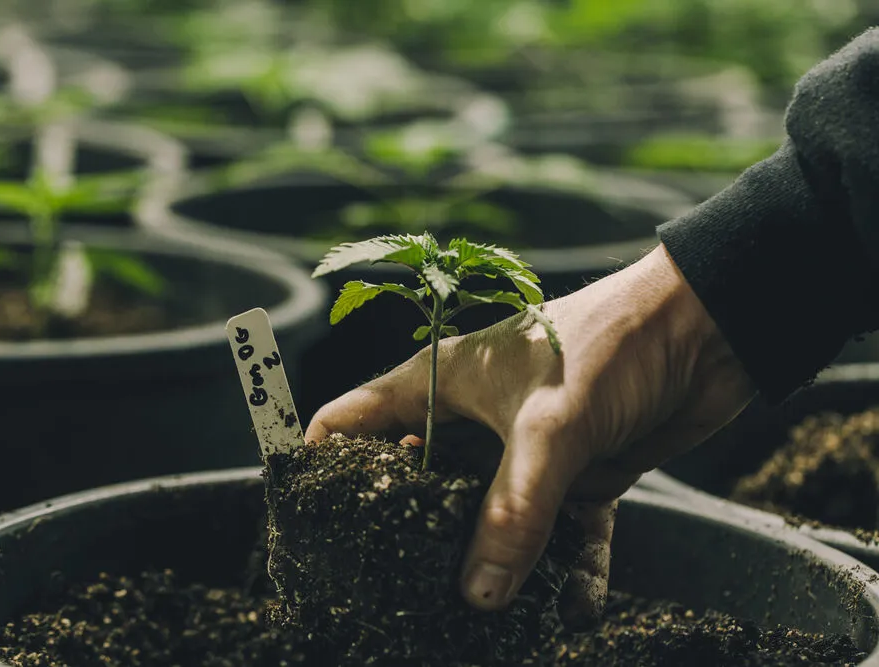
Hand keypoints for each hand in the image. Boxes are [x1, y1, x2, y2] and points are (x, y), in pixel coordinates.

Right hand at [305, 245, 754, 625]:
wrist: (708, 329)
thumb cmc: (607, 347)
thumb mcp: (548, 428)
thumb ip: (511, 512)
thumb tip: (477, 598)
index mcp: (438, 385)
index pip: (352, 423)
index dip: (321, 468)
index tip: (307, 528)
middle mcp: (471, 419)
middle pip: (418, 485)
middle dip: (410, 538)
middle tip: (395, 594)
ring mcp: (523, 449)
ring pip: (490, 517)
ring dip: (493, 565)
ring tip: (482, 622)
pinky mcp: (576, 473)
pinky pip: (560, 532)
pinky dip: (569, 569)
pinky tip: (574, 609)